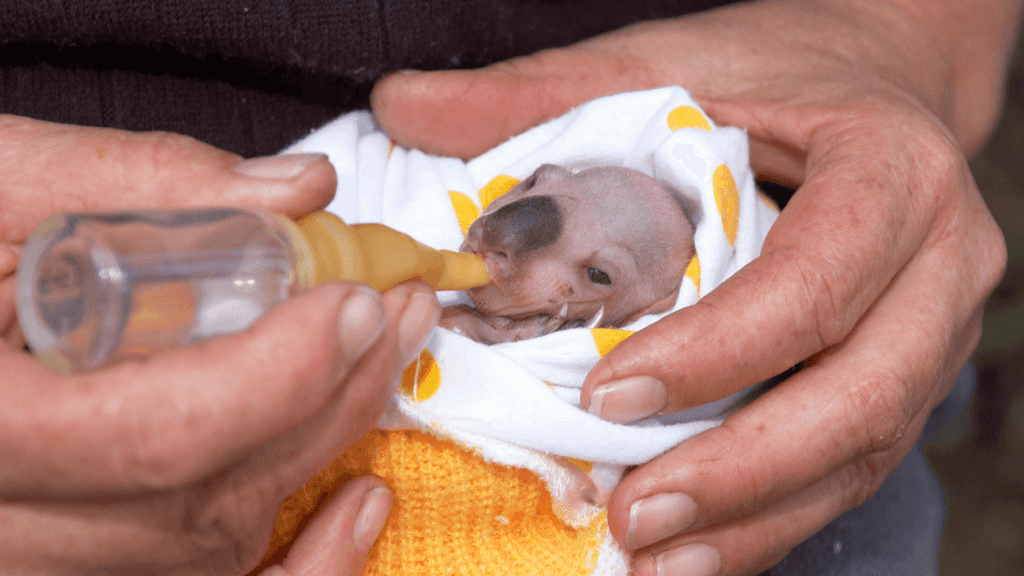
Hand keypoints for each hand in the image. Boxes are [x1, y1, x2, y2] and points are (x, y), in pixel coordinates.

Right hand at [0, 115, 440, 574]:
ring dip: (320, 449)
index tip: (356, 300)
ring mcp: (37, 560)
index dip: (280, 374)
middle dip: (327, 400)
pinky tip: (358, 505)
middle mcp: (3, 523)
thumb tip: (297, 192)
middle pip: (202, 497)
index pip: (157, 437)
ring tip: (379, 359)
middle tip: (394, 312)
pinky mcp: (74, 564)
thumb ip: (135, 182)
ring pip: (210, 543)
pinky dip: (304, 568)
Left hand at [369, 0, 1015, 572]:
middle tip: (634, 514)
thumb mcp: (672, 61)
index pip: (816, 279)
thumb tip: (404, 105)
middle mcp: (935, 266)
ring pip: (861, 452)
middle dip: (742, 470)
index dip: (719, 350)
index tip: (610, 396)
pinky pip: (850, 464)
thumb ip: (545, 91)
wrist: (883, 86)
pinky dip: (773, 516)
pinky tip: (700, 549)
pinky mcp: (905, 377)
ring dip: (756, 518)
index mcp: (891, 173)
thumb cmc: (784, 71)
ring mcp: (930, 334)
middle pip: (860, 394)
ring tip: (655, 558)